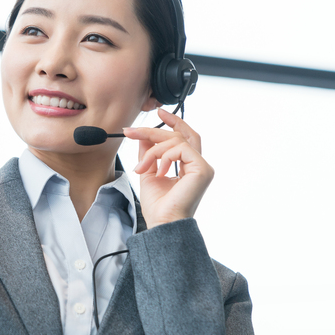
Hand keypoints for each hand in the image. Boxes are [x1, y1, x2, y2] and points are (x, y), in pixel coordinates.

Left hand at [123, 109, 214, 227]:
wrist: (162, 222)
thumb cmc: (158, 205)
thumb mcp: (149, 172)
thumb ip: (149, 153)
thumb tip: (143, 135)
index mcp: (189, 165)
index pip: (185, 136)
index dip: (174, 122)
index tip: (159, 112)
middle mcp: (199, 164)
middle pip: (180, 134)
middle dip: (153, 130)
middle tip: (131, 132)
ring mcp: (203, 167)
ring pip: (176, 140)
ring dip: (153, 150)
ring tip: (142, 167)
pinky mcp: (202, 169)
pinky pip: (180, 149)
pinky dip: (164, 156)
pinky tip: (158, 171)